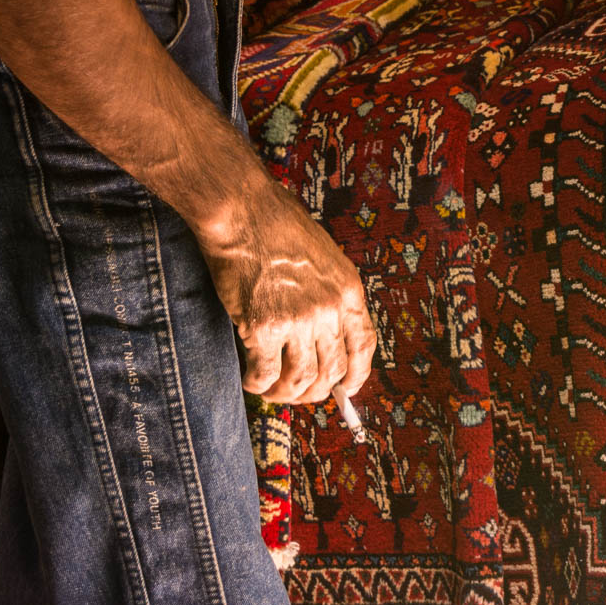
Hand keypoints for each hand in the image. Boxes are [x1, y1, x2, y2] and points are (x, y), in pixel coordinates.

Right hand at [196, 181, 376, 405]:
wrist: (242, 211)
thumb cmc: (276, 225)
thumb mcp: (324, 257)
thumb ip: (329, 294)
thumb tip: (325, 336)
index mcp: (348, 290)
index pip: (363, 346)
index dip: (356, 376)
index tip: (345, 389)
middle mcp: (329, 309)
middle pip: (332, 370)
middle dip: (315, 391)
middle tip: (297, 393)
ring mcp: (298, 320)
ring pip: (301, 378)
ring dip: (285, 393)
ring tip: (270, 390)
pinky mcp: (264, 328)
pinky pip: (266, 372)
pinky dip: (258, 384)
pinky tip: (251, 380)